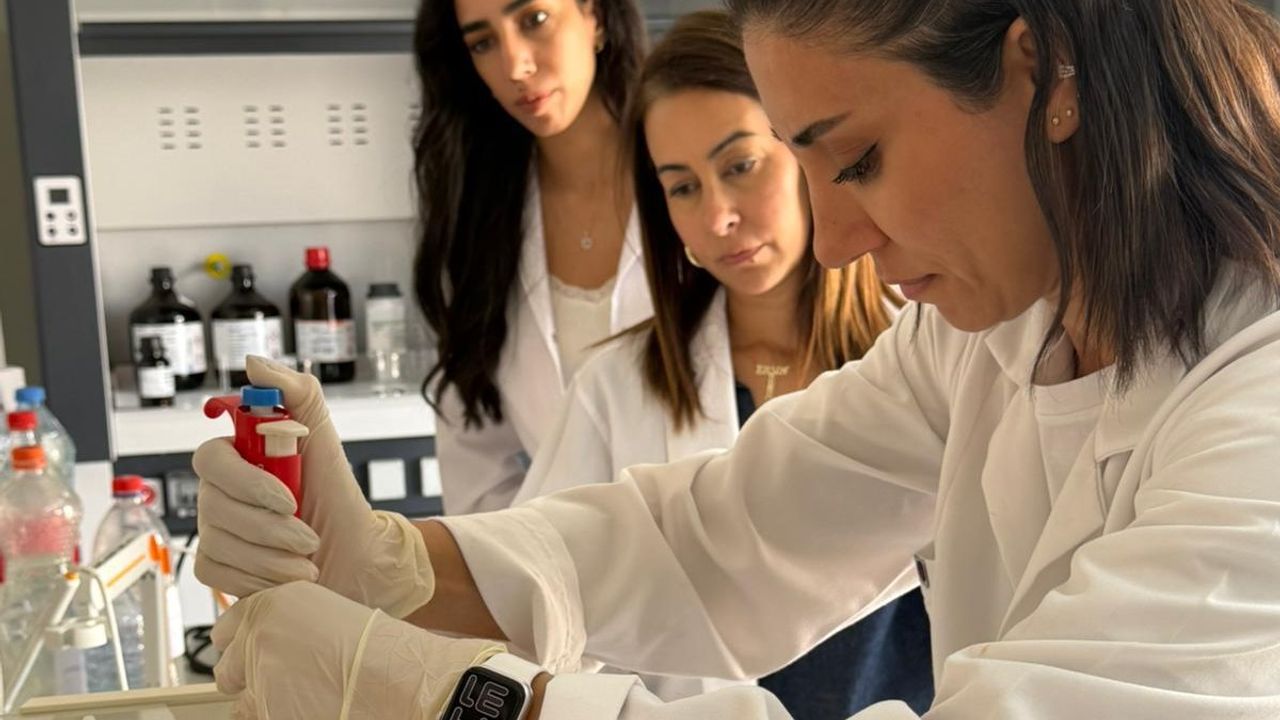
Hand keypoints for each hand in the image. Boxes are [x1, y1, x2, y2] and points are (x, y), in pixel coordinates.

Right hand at [194, 355, 435, 616]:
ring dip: (271, 555)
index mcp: (238, 458)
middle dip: (268, 527)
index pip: (210, 458)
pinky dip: (258, 578)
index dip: (246, 481)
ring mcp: (215, 530)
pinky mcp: (218, 568)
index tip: (289, 498)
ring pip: (218, 543)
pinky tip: (287, 576)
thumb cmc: (338, 498)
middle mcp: (219, 493)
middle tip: (308, 536)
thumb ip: (297, 394)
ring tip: (306, 557)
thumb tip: (254, 363)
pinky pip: (216, 572)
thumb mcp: (326, 440)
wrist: (357, 557)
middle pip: (213, 506)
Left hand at [212, 581, 505, 718]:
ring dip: (263, 704)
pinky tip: (310, 711)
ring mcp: (259, 676)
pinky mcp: (265, 711)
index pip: (226, 629)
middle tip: (285, 682)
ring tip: (305, 699)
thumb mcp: (327, 616)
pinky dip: (276, 718)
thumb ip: (284, 626)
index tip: (260, 654)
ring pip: (240, 702)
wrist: (404, 680)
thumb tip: (257, 649)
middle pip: (226, 667)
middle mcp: (258, 634)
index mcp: (273, 602)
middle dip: (247, 678)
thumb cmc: (379, 651)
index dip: (244, 646)